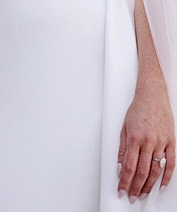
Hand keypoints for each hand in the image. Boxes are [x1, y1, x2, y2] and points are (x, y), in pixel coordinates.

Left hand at [118, 84, 174, 199]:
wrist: (152, 95)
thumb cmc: (138, 109)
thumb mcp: (124, 127)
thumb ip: (122, 148)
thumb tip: (120, 167)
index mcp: (134, 138)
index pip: (128, 166)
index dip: (125, 182)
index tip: (122, 190)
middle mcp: (148, 141)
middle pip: (142, 171)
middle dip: (136, 187)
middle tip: (132, 197)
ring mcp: (161, 142)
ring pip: (156, 170)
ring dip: (149, 185)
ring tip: (143, 194)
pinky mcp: (171, 141)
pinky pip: (171, 163)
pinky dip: (167, 177)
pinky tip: (161, 186)